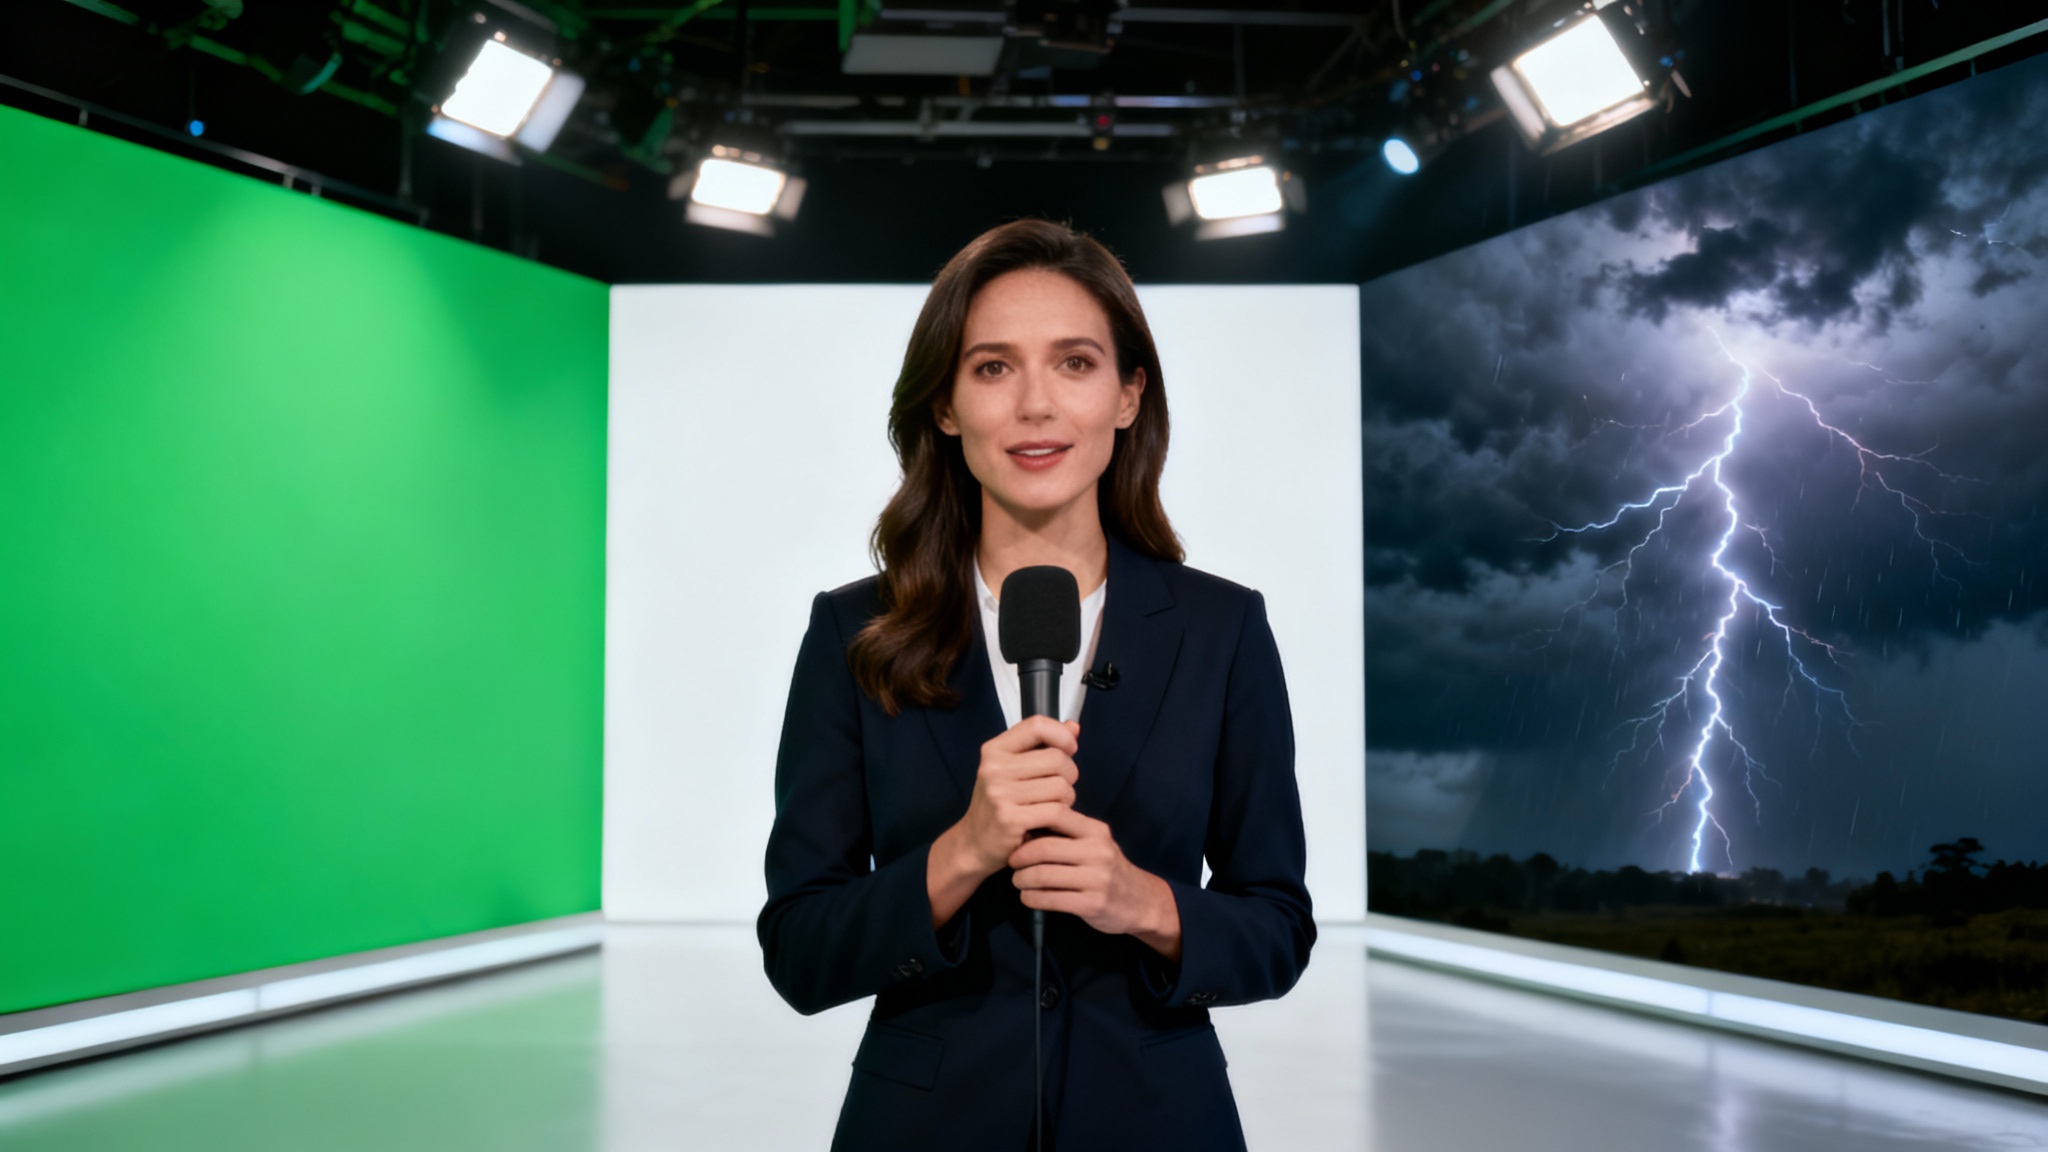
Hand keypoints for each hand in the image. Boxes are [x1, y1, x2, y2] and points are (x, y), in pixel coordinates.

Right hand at [927, 716, 1078, 925]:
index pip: (1037, 725)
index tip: (1069, 749)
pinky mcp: (1010, 819)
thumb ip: (1043, 746)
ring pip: (1061, 786)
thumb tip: (1074, 726)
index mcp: (995, 750)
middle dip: (1069, 775)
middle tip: (1060, 790)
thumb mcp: (1013, 771)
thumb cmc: (999, 805)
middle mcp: (994, 768)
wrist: (973, 844)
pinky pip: (1056, 811)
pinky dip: (1062, 818)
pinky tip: (1051, 823)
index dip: (1061, 735)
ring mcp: (1000, 794)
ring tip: (1052, 807)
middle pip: (1057, 758)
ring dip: (1067, 800)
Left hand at [1008, 807, 1182, 961]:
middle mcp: (1098, 852)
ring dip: (1022, 879)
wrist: (1141, 902)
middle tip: (1011, 862)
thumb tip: (1025, 827)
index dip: (1029, 822)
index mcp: (1095, 831)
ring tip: (1018, 881)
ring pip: (1044, 875)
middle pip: (1045, 848)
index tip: (1016, 834)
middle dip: (1020, 857)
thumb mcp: (1095, 844)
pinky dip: (1032, 898)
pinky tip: (1028, 897)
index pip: (1057, 815)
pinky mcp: (1093, 904)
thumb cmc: (1108, 869)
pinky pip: (1051, 900)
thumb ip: (1066, 834)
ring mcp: (1097, 879)